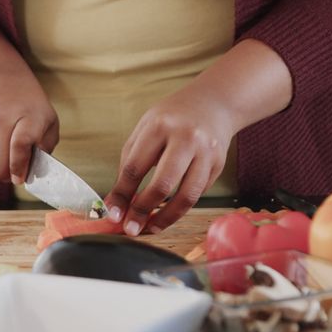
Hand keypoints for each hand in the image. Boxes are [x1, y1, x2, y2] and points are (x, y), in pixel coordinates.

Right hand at [0, 71, 58, 183]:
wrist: (1, 80)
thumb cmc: (30, 105)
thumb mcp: (50, 121)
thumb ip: (45, 146)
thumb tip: (33, 171)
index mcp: (27, 116)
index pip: (19, 145)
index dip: (19, 166)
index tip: (21, 177)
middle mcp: (2, 119)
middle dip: (8, 175)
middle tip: (17, 172)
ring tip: (9, 154)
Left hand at [104, 85, 235, 235]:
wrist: (214, 103)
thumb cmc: (173, 117)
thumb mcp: (146, 128)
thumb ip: (130, 162)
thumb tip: (118, 201)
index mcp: (160, 126)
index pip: (135, 167)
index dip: (122, 195)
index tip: (113, 214)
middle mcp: (186, 138)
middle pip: (163, 184)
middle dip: (143, 211)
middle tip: (131, 228)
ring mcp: (206, 152)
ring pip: (187, 196)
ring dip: (166, 218)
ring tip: (151, 228)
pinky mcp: (218, 164)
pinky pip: (198, 194)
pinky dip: (181, 208)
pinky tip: (168, 213)